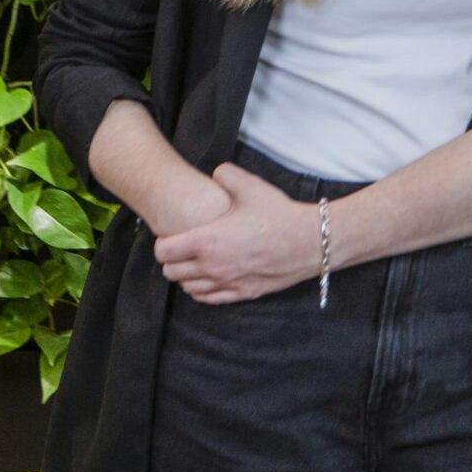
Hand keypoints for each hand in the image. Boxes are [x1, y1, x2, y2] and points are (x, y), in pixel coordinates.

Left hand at [154, 162, 320, 303]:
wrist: (309, 241)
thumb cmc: (279, 215)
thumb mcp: (251, 187)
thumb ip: (226, 175)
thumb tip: (216, 173)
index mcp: (206, 242)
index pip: (163, 252)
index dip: (163, 242)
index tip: (171, 235)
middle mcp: (211, 267)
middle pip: (171, 272)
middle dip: (172, 260)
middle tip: (183, 248)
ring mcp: (225, 283)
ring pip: (187, 288)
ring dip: (186, 276)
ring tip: (196, 262)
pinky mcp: (240, 293)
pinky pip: (207, 298)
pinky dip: (202, 289)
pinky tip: (210, 277)